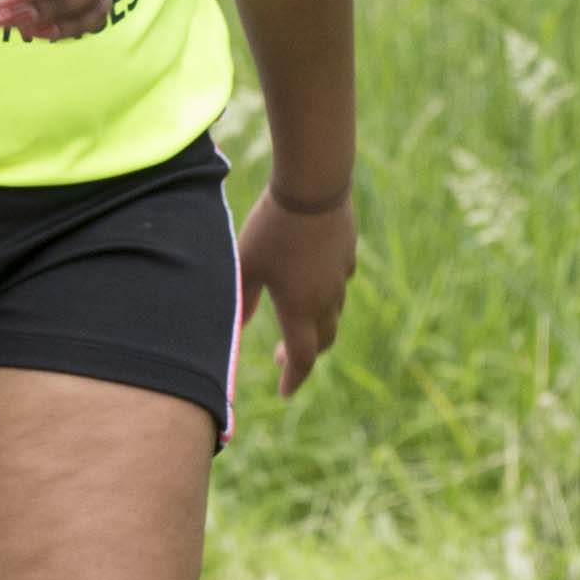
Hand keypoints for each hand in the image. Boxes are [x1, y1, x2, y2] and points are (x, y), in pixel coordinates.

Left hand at [238, 179, 356, 393]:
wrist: (314, 185)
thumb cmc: (272, 227)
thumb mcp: (246, 264)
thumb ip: (241, 300)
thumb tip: (231, 332)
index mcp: (300, 308)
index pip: (300, 358)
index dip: (292, 379)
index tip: (284, 393)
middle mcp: (326, 298)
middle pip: (321, 340)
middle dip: (302, 355)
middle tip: (281, 358)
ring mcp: (341, 275)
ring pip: (332, 313)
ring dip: (315, 326)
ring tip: (295, 321)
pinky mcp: (347, 253)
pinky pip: (339, 284)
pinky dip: (326, 295)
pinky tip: (313, 283)